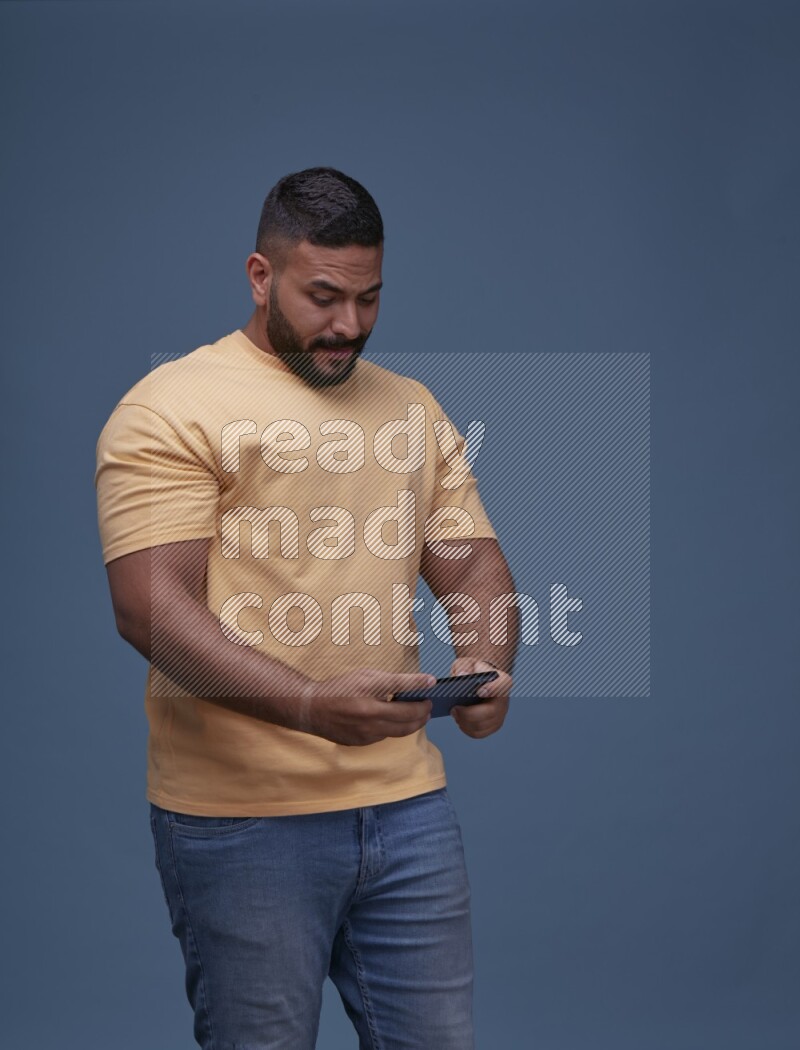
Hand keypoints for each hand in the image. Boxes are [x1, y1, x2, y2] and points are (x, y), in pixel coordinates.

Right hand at [300, 669, 435, 745]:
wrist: (312, 709)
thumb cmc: (340, 688)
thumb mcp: (366, 676)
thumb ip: (393, 680)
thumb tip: (419, 683)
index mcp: (371, 700)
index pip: (404, 693)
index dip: (421, 689)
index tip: (432, 684)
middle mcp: (370, 719)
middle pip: (408, 719)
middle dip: (422, 713)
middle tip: (428, 705)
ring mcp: (366, 734)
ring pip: (399, 732)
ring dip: (412, 724)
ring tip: (418, 715)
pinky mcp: (362, 743)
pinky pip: (384, 736)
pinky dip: (393, 729)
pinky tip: (394, 721)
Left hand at [449, 657, 511, 738]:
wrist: (478, 681)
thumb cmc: (473, 671)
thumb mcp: (467, 663)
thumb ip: (463, 666)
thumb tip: (460, 675)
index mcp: (502, 681)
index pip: (503, 686)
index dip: (493, 689)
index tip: (479, 691)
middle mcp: (504, 700)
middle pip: (491, 712)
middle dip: (470, 713)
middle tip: (454, 708)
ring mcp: (500, 715)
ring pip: (483, 726)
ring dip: (465, 722)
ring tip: (454, 713)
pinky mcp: (492, 726)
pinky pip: (479, 733)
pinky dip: (466, 729)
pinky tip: (459, 720)